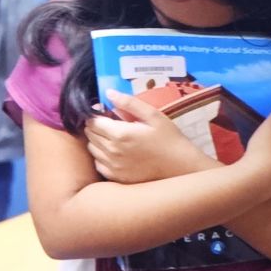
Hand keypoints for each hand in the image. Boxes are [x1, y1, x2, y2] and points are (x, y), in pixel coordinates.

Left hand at [83, 89, 217, 183]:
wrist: (179, 165)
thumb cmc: (168, 138)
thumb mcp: (153, 115)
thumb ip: (129, 103)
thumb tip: (109, 93)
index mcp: (120, 134)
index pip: (93, 122)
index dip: (95, 115)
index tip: (103, 113)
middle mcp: (112, 152)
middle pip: (90, 135)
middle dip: (95, 126)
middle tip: (108, 123)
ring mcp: (113, 166)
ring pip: (92, 149)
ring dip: (96, 141)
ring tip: (111, 137)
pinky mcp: (116, 177)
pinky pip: (98, 164)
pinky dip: (101, 156)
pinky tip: (114, 152)